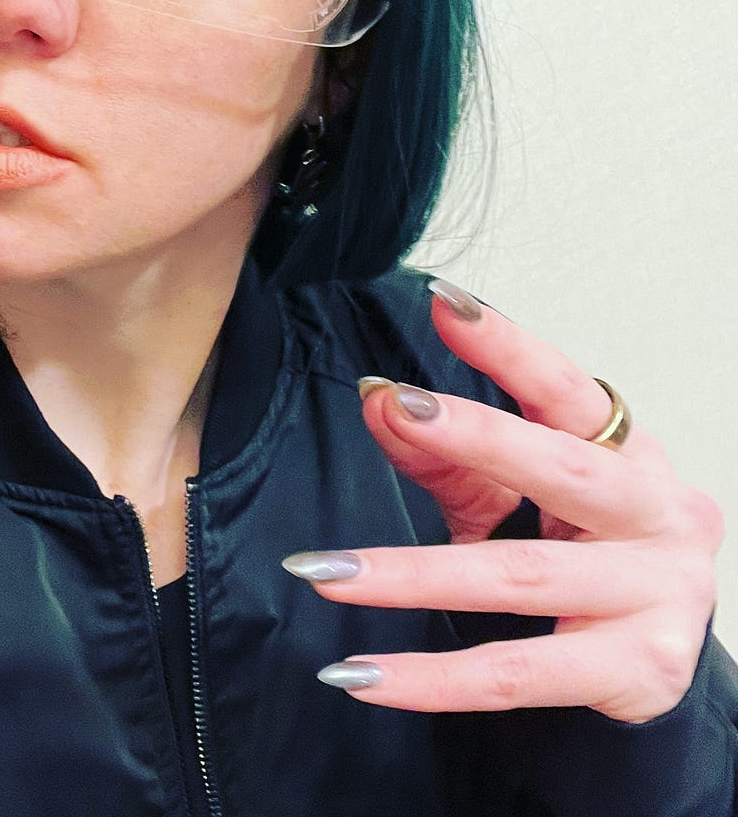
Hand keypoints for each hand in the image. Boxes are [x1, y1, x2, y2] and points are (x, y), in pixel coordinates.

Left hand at [283, 281, 723, 722]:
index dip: (509, 347)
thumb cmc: (582, 547)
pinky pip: (515, 674)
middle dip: (474, 436)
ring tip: (322, 574)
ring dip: (410, 576)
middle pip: (560, 471)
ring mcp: (657, 596)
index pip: (566, 390)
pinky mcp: (638, 672)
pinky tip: (359, 676)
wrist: (652, 655)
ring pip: (520, 579)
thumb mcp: (518, 490)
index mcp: (626, 454)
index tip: (445, 302)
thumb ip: (445, 449)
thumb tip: (377, 398)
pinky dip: (430, 679)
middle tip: (397, 409)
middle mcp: (658, 515)